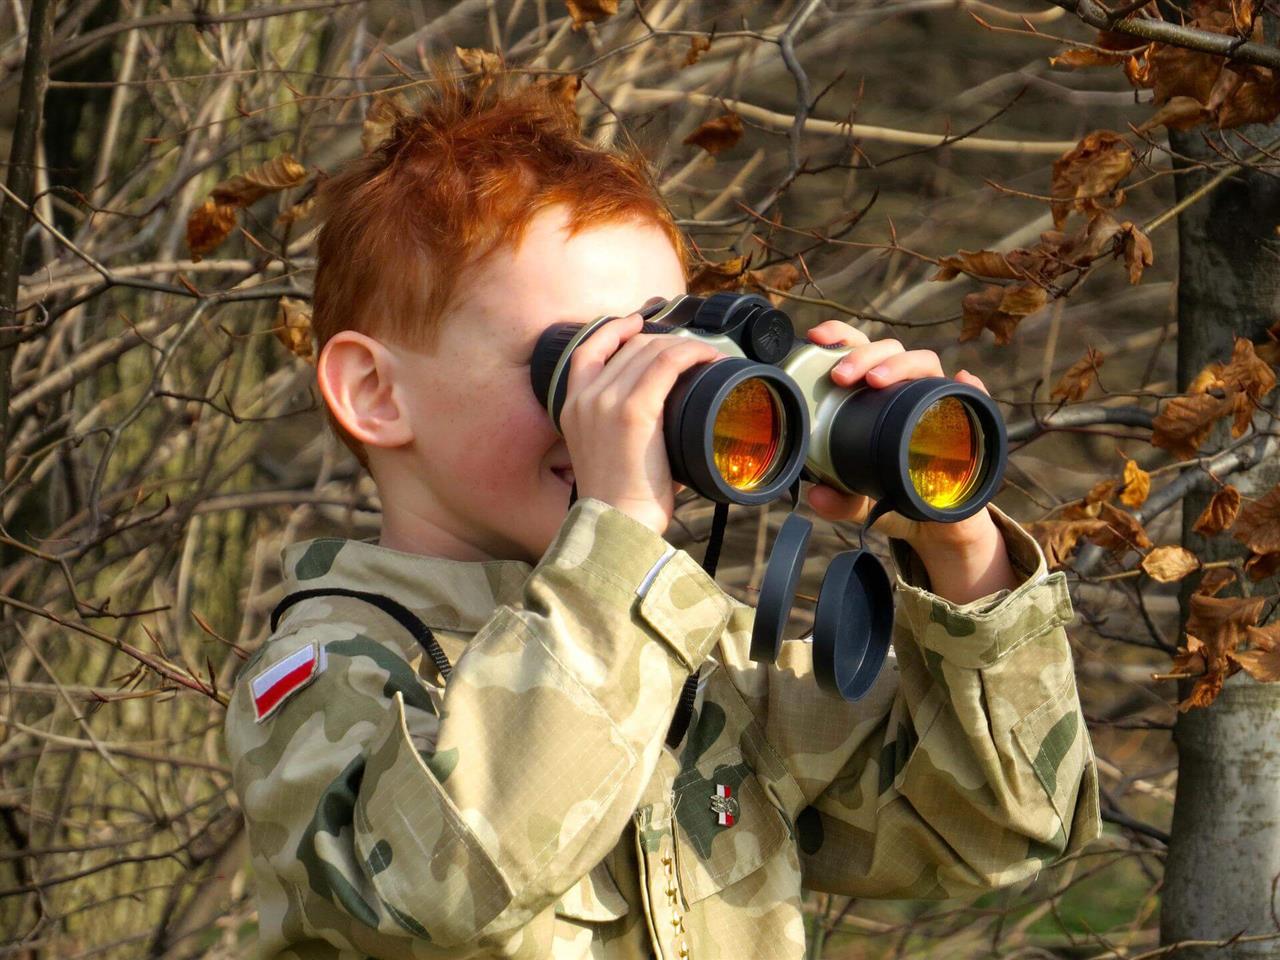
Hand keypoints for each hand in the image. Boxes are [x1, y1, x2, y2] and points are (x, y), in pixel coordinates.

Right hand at [559, 312, 725, 534]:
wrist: (616, 523)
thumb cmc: (620, 499)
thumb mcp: (606, 453)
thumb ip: (622, 427)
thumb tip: (666, 418)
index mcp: (571, 406)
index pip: (587, 349)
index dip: (615, 329)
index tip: (637, 323)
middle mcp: (586, 398)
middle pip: (630, 347)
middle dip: (665, 342)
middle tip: (693, 353)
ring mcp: (607, 401)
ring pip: (651, 351)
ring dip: (685, 346)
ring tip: (707, 357)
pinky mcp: (634, 410)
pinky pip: (667, 364)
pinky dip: (692, 354)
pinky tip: (708, 357)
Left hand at [802, 320, 1016, 602]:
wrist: (932, 520)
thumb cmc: (888, 493)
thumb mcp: (856, 502)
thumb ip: (836, 501)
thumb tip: (816, 495)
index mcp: (872, 391)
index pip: (858, 349)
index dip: (839, 336)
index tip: (816, 336)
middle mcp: (904, 387)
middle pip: (888, 351)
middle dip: (863, 355)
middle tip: (841, 377)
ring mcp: (935, 398)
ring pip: (925, 362)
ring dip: (901, 364)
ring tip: (878, 381)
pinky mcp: (964, 418)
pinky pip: (973, 396)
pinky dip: (970, 386)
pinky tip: (961, 381)